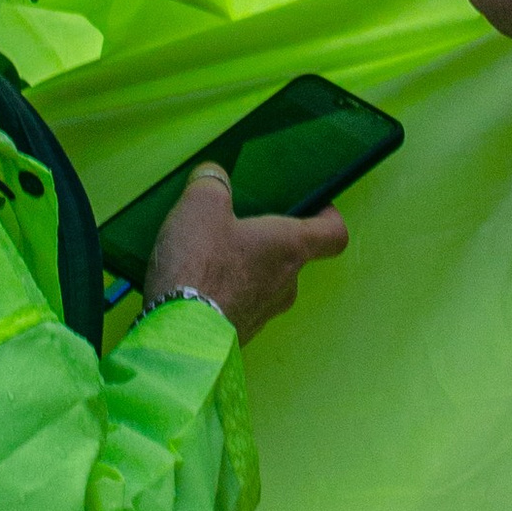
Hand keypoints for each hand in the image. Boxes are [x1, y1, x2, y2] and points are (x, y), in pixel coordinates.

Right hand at [143, 165, 347, 341]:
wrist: (178, 334)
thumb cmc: (200, 265)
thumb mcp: (201, 206)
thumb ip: (213, 183)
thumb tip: (213, 175)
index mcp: (290, 247)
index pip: (333, 235)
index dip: (329, 218)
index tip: (317, 208)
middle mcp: (286, 283)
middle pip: (293, 258)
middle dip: (269, 242)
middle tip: (240, 226)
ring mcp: (265, 314)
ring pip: (265, 284)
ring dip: (245, 269)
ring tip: (209, 256)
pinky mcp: (240, 335)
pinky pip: (240, 306)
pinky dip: (225, 294)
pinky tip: (195, 285)